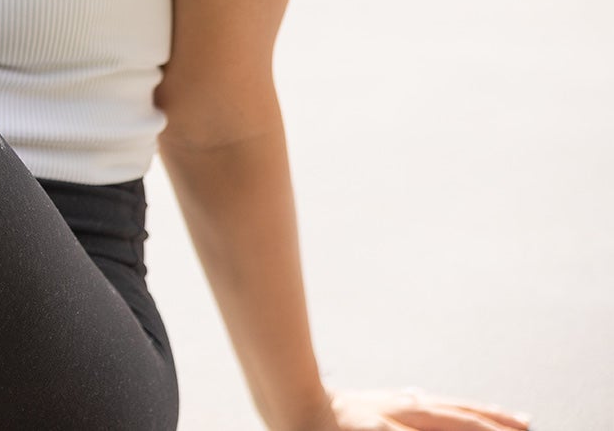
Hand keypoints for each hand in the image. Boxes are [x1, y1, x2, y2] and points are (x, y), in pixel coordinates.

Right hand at [320, 385, 532, 430]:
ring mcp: (388, 421)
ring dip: (473, 425)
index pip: (456, 410)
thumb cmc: (330, 413)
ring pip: (441, 423)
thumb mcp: (369, 406)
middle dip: (493, 422)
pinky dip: (432, 430)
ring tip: (507, 430)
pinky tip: (448, 429)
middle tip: (527, 424)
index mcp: (403, 404)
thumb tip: (416, 392)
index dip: (490, 415)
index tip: (522, 421)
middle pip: (457, 416)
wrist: (292, 404)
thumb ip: (397, 402)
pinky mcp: (374, 429)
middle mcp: (401, 410)